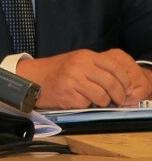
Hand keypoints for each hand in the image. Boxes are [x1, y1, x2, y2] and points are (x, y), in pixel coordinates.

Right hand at [16, 49, 151, 108]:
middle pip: (111, 83)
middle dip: (119, 95)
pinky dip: (86, 104)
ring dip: (103, 102)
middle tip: (119, 100)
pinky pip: (87, 104)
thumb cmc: (57, 71)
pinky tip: (79, 100)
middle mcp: (80, 66)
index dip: (125, 80)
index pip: (115, 67)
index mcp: (85, 56)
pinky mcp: (68, 95)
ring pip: (102, 96)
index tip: (127, 88)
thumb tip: (120, 82)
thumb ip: (97, 67)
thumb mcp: (77, 61)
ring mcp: (73, 80)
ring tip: (98, 101)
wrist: (33, 77)